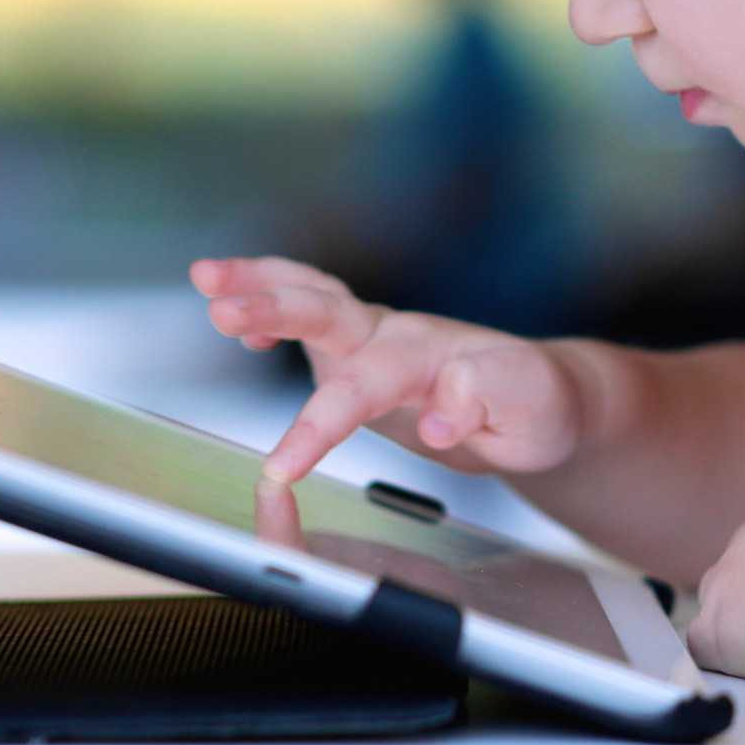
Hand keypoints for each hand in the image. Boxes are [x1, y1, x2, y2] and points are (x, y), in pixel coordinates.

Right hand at [191, 256, 588, 482]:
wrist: (538, 393)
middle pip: (328, 311)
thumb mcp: (532, 409)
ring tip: (206, 276)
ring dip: (258, 284)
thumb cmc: (535, 401)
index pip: (366, 385)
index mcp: (431, 354)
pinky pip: (308, 318)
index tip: (282, 467)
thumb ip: (488, 400)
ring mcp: (373, 339)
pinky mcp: (357, 353)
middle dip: (274, 309)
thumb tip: (439, 414)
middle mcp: (395, 335)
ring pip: (312, 298)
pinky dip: (269, 306)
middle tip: (223, 310)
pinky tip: (230, 312)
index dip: (321, 425)